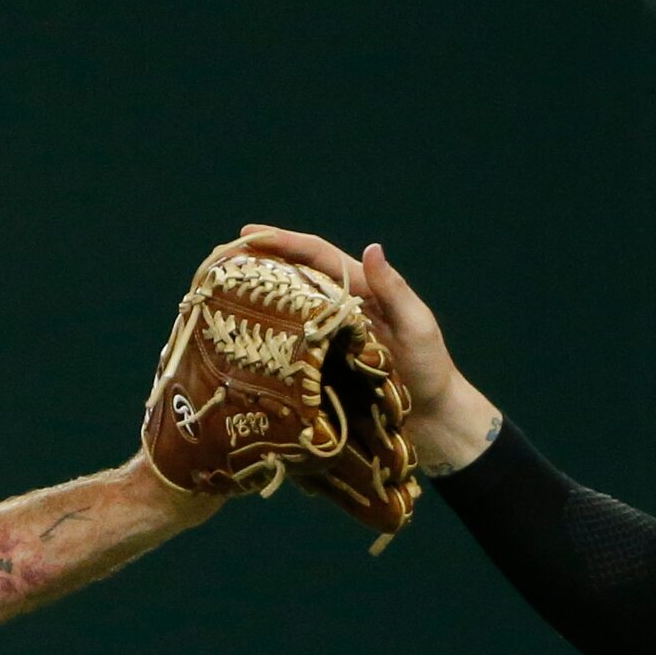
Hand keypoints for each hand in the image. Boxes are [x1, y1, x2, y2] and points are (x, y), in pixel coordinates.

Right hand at [231, 224, 498, 472]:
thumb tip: (370, 247)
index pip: (318, 255)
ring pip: (289, 308)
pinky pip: (291, 345)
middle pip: (296, 275)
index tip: (248, 234)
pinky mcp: (324, 366)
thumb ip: (394, 289)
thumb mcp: (416, 326)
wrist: (433, 420)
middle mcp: (342, 309)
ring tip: (221, 293)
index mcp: (363, 291)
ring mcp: (331, 337)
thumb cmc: (430, 370)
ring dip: (258, 298)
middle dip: (261, 262)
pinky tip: (244, 339)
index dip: (284, 241)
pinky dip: (268, 336)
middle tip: (222, 261)